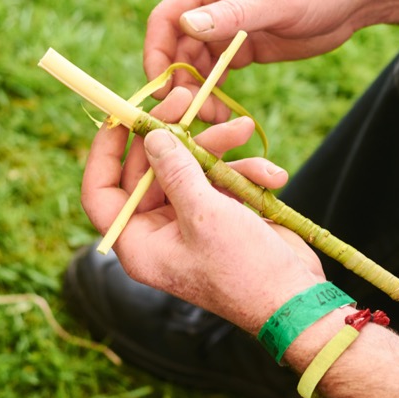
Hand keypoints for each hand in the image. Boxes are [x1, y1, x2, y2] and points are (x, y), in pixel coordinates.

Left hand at [81, 88, 325, 332]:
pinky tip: (271, 176)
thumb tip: (152, 137)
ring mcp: (194, 222)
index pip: (102, 192)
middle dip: (178, 135)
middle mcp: (161, 231)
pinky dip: (247, 172)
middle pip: (153, 168)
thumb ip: (176, 171)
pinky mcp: (226, 215)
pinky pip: (225, 180)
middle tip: (189, 99)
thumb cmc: (244, 268)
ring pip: (193, 167)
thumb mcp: (204, 214)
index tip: (120, 116)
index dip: (106, 152)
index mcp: (140, 242)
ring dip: (222, 149)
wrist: (296, 299)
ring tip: (245, 130)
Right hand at [145, 0, 373, 120]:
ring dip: (196, 92)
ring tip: (211, 119)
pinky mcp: (244, 47)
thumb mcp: (279, 2)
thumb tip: (186, 25)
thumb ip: (233, 14)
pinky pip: (217, 72)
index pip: (166, 19)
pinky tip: (222, 113)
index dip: (156, 53)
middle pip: (176, 47)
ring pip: (194, 64)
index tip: (160, 89)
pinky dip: (213, 93)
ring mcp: (227, 27)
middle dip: (178, 82)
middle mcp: (212, 4)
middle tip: (192, 115)